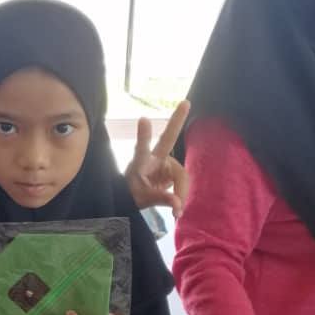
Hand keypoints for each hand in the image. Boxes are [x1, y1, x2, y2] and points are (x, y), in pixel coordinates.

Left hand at [125, 100, 189, 216]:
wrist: (131, 199)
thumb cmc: (129, 195)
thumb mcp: (140, 199)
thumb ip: (159, 198)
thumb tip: (177, 203)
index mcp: (141, 162)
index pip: (141, 147)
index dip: (143, 135)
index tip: (142, 119)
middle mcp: (154, 158)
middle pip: (168, 138)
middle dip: (177, 119)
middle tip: (185, 101)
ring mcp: (164, 164)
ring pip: (181, 174)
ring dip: (182, 192)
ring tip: (176, 212)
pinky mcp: (171, 173)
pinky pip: (182, 183)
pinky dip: (182, 196)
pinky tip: (178, 211)